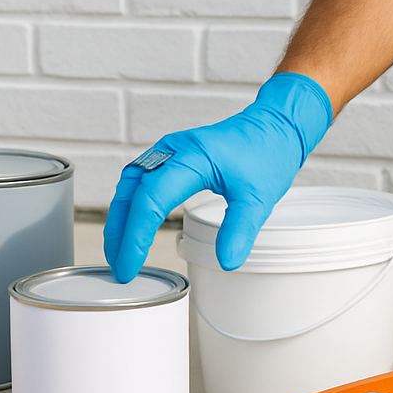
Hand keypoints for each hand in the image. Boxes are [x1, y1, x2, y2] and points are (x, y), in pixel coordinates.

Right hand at [102, 72, 332, 282]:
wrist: (275, 125)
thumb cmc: (267, 154)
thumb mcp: (259, 198)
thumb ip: (240, 231)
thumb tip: (226, 262)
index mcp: (192, 158)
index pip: (151, 200)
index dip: (135, 237)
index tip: (130, 266)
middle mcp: (173, 150)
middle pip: (131, 192)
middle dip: (119, 232)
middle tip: (117, 267)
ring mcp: (169, 151)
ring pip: (130, 185)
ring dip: (120, 218)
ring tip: (118, 252)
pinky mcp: (171, 156)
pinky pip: (140, 180)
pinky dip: (131, 205)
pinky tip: (131, 225)